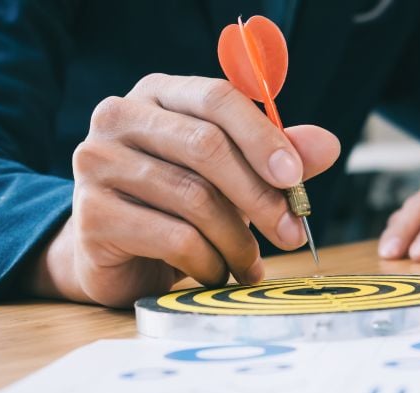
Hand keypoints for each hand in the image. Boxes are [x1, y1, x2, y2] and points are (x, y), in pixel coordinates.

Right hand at [27, 74, 339, 307]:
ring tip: (250, 264)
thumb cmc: (174, 204)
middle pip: (207, 146)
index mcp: (158, 93)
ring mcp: (97, 163)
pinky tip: (215, 273)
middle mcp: (119, 116)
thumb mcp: (229, 175)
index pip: (216, 97)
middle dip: (259, 195)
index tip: (297, 178)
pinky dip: (208, 262)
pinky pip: (173, 238)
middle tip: (291, 233)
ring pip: (194, 198)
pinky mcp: (92, 215)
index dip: (262, 136)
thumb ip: (275, 156)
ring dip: (237, 240)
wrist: (110, 255)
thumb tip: (327, 145)